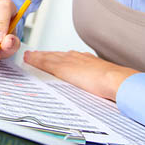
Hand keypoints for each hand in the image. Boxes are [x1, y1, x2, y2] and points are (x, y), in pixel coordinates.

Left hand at [23, 50, 138, 100]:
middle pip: (56, 55)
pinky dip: (36, 60)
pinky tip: (29, 60)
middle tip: (33, 55)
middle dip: (45, 56)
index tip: (50, 58)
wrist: (115, 80)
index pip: (68, 58)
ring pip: (49, 57)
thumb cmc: (114, 83)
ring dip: (38, 57)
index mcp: (87, 61)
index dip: (57, 58)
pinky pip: (45, 62)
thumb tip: (98, 89)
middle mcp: (77, 58)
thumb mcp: (104, 80)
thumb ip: (98, 81)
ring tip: (28, 57)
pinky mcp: (63, 67)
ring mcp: (69, 61)